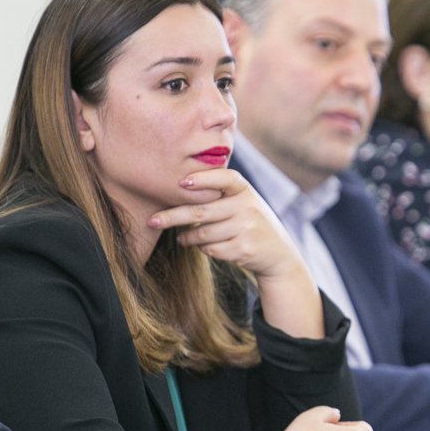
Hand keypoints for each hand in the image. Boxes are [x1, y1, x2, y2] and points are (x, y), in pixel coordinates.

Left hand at [150, 168, 299, 279]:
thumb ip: (219, 192)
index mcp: (244, 189)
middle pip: (202, 211)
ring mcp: (247, 228)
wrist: (278, 252)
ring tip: (181, 238)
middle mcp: (248, 206)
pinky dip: (203, 248)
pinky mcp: (244, 249)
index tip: (182, 182)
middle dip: (173, 216)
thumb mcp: (243, 200)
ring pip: (203, 234)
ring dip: (187, 237)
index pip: (224, 178)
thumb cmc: (250, 221)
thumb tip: (176, 187)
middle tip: (152, 221)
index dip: (203, 179)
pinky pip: (211, 249)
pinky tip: (204, 245)